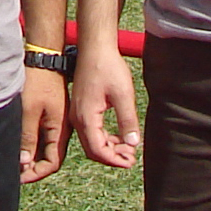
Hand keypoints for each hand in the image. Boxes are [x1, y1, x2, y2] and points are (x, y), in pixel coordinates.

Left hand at [20, 66, 68, 182]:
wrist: (43, 56)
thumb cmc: (36, 81)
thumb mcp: (28, 111)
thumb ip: (27, 138)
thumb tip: (24, 163)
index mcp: (60, 129)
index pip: (52, 163)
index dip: (36, 174)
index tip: (19, 178)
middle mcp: (61, 128)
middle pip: (48, 157)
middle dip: (32, 168)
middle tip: (14, 172)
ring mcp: (55, 120)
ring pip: (43, 146)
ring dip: (29, 155)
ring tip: (13, 160)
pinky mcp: (48, 112)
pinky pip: (40, 134)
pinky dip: (29, 142)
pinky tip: (16, 142)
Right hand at [71, 41, 140, 168]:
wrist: (95, 48)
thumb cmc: (108, 68)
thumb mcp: (123, 95)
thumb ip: (128, 121)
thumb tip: (133, 143)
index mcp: (86, 118)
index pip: (98, 150)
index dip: (114, 160)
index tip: (130, 162)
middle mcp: (77, 119)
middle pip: (93, 150)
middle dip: (112, 157)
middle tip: (131, 158)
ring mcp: (77, 114)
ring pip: (91, 142)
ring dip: (109, 148)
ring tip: (128, 147)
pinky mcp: (81, 109)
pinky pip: (91, 131)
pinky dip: (104, 138)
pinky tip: (118, 136)